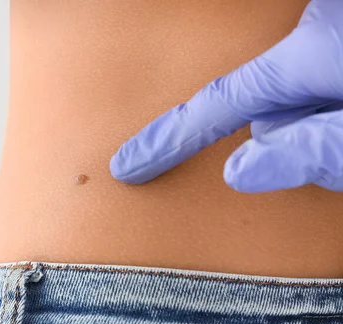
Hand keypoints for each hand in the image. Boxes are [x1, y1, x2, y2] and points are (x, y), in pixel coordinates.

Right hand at [109, 0, 342, 192]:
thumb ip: (310, 152)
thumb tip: (238, 174)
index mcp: (310, 53)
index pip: (216, 105)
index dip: (169, 140)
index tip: (127, 165)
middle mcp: (317, 26)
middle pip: (267, 100)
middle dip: (288, 132)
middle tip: (334, 144)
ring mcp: (333, 23)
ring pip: (298, 89)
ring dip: (316, 115)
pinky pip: (317, 71)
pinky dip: (327, 96)